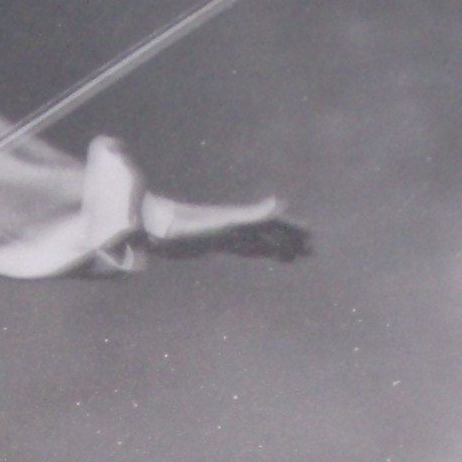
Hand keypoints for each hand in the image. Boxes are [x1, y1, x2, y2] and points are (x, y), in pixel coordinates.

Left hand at [140, 192, 310, 264]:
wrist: (151, 226)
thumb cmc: (182, 226)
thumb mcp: (218, 223)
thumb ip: (251, 216)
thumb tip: (280, 205)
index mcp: (238, 220)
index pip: (272, 224)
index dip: (291, 229)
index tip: (311, 236)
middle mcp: (234, 225)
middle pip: (268, 232)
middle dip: (289, 240)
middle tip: (311, 250)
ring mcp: (224, 233)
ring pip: (257, 241)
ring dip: (276, 247)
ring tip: (293, 257)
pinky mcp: (212, 242)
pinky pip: (242, 248)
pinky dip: (257, 251)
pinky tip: (262, 254)